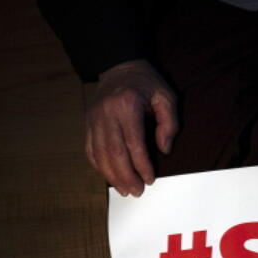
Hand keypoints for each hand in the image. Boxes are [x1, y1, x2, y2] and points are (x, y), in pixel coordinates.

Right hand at [85, 58, 178, 196]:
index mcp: (127, 106)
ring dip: (112, 176)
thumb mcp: (165, 96)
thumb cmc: (145, 83)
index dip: (142, 165)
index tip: (150, 179)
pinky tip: (110, 177)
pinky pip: (90, 150)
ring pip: (99, 155)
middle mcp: (106, 114)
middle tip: (137, 192)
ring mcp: (94, 119)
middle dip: (126, 176)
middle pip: (114, 153)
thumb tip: (164, 149)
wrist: (118, 65)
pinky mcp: (88, 124)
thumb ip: (169, 123)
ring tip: (125, 190)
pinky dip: (99, 167)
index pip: (134, 143)